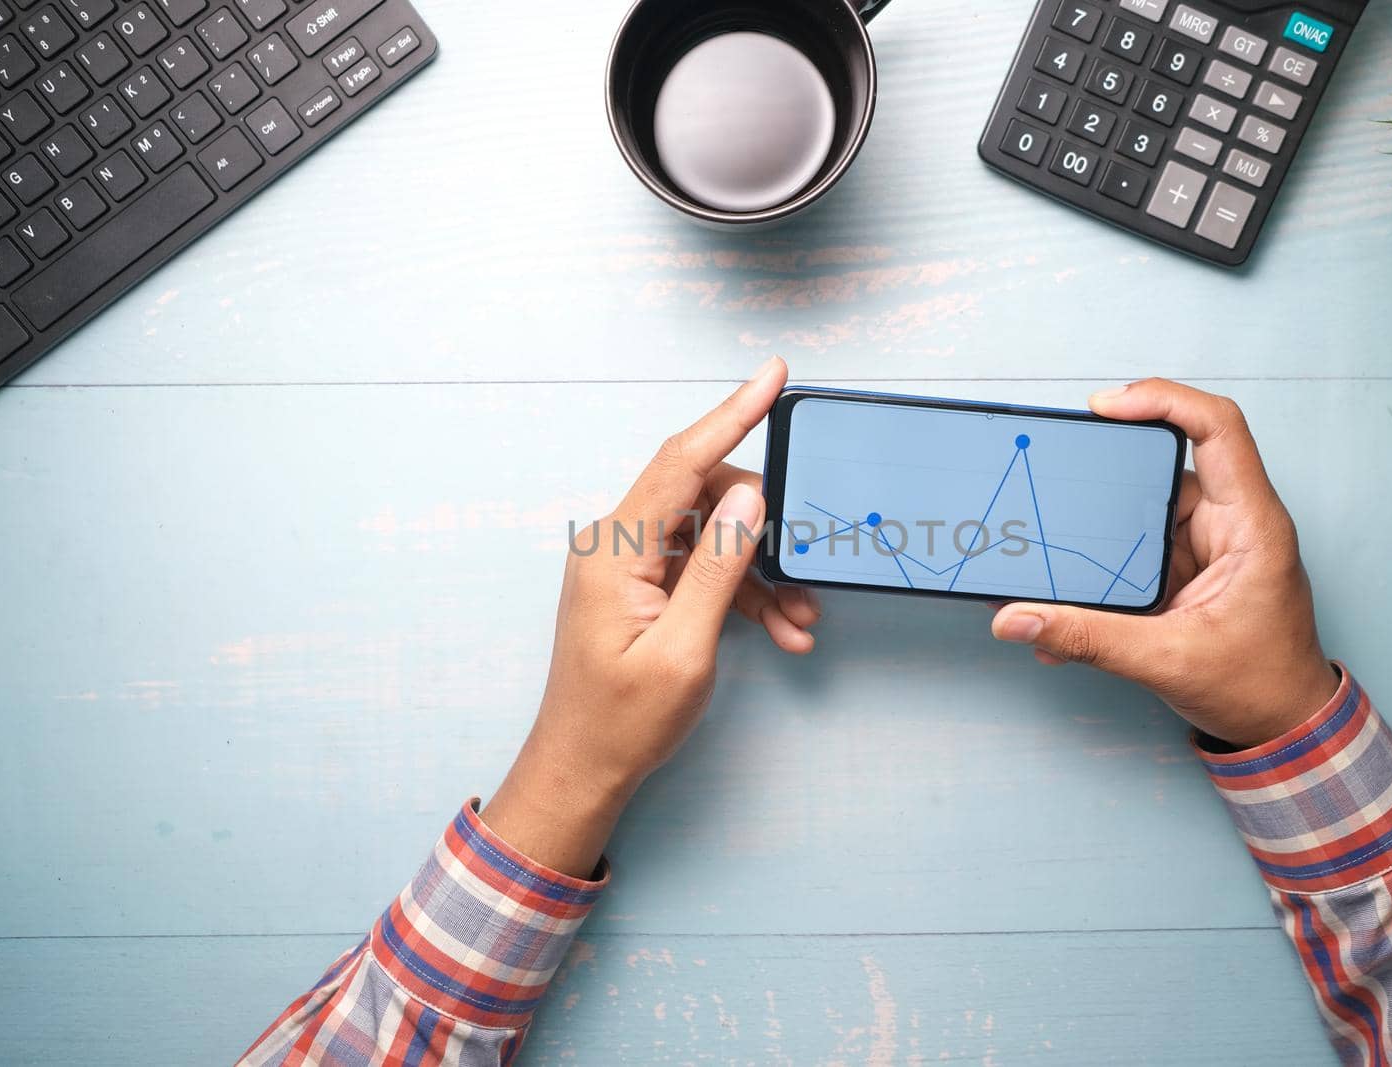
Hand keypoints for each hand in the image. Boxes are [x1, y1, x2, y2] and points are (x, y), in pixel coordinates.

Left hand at [483, 358, 820, 875]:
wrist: (581, 769)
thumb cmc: (621, 721)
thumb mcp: (684, 648)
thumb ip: (718, 567)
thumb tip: (751, 499)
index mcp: (615, 549)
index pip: (681, 460)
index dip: (732, 413)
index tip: (773, 375)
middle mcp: (615, 543)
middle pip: (706, 496)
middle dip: (766, 527)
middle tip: (810, 564)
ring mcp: (626, 564)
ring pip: (712, 535)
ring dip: (762, 573)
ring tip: (801, 619)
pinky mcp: (640, 586)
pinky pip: (701, 568)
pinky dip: (742, 593)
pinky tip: (781, 629)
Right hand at [991, 379, 1338, 748]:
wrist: (1283, 728)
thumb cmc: (1259, 688)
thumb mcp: (1166, 661)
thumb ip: (1087, 638)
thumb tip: (1018, 619)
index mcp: (1251, 525)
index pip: (1217, 428)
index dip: (1162, 401)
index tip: (1106, 407)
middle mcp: (1231, 522)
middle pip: (1163, 465)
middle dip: (1107, 472)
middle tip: (1056, 470)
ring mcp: (1207, 543)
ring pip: (1141, 508)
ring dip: (1098, 529)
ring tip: (1053, 539)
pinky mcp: (1187, 567)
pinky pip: (1135, 548)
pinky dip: (1101, 567)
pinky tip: (1070, 592)